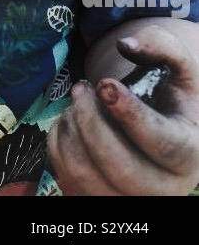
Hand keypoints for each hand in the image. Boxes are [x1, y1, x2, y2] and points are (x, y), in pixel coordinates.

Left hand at [47, 24, 198, 194]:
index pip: (162, 143)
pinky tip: (71, 122)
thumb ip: (162, 45)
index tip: (104, 84)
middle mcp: (165, 187)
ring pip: (88, 176)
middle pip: (120, 167)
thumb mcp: (180, 69)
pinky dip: (59, 144)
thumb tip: (125, 44)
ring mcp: (131, 200)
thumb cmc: (172, 98)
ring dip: (72, 131)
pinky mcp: (101, 199)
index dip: (131, 114)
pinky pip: (68, 180)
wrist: (165, 130)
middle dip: (91, 122)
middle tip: (81, 89)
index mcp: (190, 153)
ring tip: (76, 104)